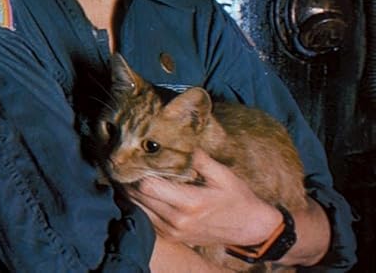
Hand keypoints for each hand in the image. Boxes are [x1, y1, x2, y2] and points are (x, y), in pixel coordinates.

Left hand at [123, 149, 281, 247]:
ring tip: (131, 173)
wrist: (250, 228)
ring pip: (137, 208)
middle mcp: (177, 220)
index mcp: (190, 203)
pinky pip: (145, 218)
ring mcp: (172, 231)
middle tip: (127, 162)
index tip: (135, 156)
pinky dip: (139, 204)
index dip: (138, 170)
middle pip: (138, 197)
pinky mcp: (170, 237)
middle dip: (129, 179)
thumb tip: (178, 140)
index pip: (148, 186)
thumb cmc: (237, 198)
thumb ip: (198, 159)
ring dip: (131, 191)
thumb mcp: (223, 174)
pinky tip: (141, 190)